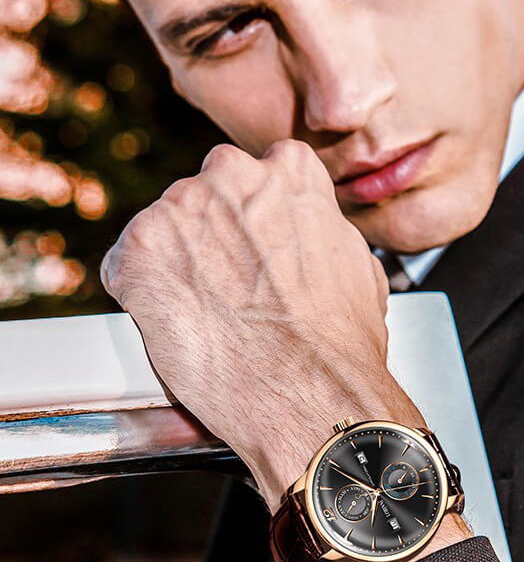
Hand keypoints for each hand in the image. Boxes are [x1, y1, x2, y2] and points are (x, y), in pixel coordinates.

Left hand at [100, 141, 421, 508]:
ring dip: (177, 265)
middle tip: (230, 287)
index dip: (253, 218)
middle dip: (212, 235)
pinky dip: (142, 296)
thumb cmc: (338, 341)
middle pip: (206, 195)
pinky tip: (177, 326)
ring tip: (208, 315)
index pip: (257, 174)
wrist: (308, 391)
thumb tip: (311, 238)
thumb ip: (320, 231)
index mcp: (289, 170)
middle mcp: (231, 174)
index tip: (255, 247)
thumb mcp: (357, 264)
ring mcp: (181, 207)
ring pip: (165, 230)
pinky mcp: (140, 250)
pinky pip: (127, 267)